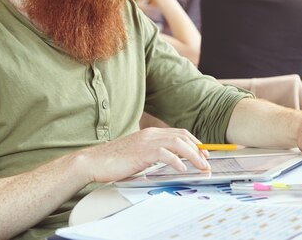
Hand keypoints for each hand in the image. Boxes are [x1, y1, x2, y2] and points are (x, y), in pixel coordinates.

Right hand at [81, 127, 209, 183]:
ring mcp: (146, 142)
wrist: (94, 161)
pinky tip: (182, 169)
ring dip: (193, 155)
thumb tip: (170, 161)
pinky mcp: (142, 152)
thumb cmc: (114, 160)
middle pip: (182, 137)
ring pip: (178, 143)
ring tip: (201, 166)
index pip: (179, 133)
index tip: (203, 152)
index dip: (194, 142)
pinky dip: (177, 161)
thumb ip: (153, 154)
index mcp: (150, 133)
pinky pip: (165, 154)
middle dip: (198, 149)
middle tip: (207, 161)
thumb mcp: (138, 154)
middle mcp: (151, 134)